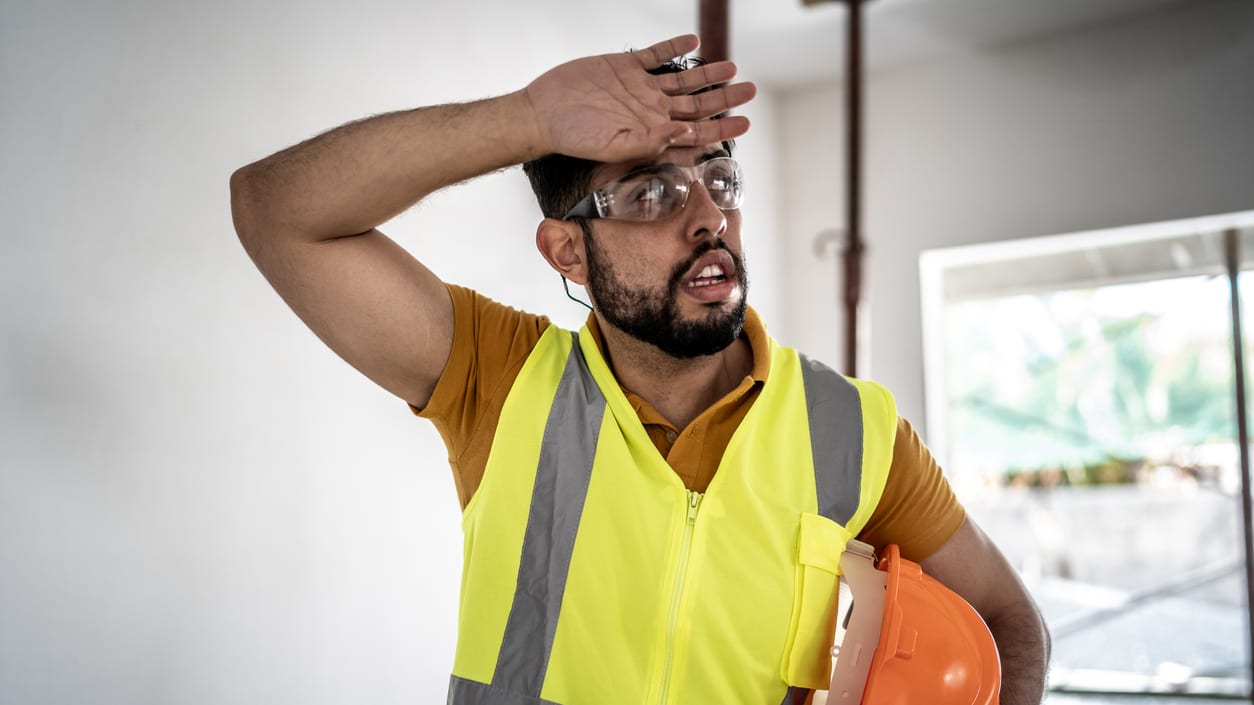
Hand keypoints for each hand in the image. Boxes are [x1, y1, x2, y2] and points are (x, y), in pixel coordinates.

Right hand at [522, 34, 756, 162]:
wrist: (544, 112)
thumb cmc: (574, 137)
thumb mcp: (613, 145)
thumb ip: (650, 140)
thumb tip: (686, 130)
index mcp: (652, 132)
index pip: (695, 132)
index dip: (721, 128)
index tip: (744, 122)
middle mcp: (650, 111)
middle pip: (697, 104)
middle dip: (724, 99)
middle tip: (750, 91)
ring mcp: (639, 88)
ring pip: (683, 80)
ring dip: (707, 74)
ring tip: (731, 67)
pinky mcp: (624, 67)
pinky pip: (655, 56)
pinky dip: (674, 48)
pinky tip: (693, 42)